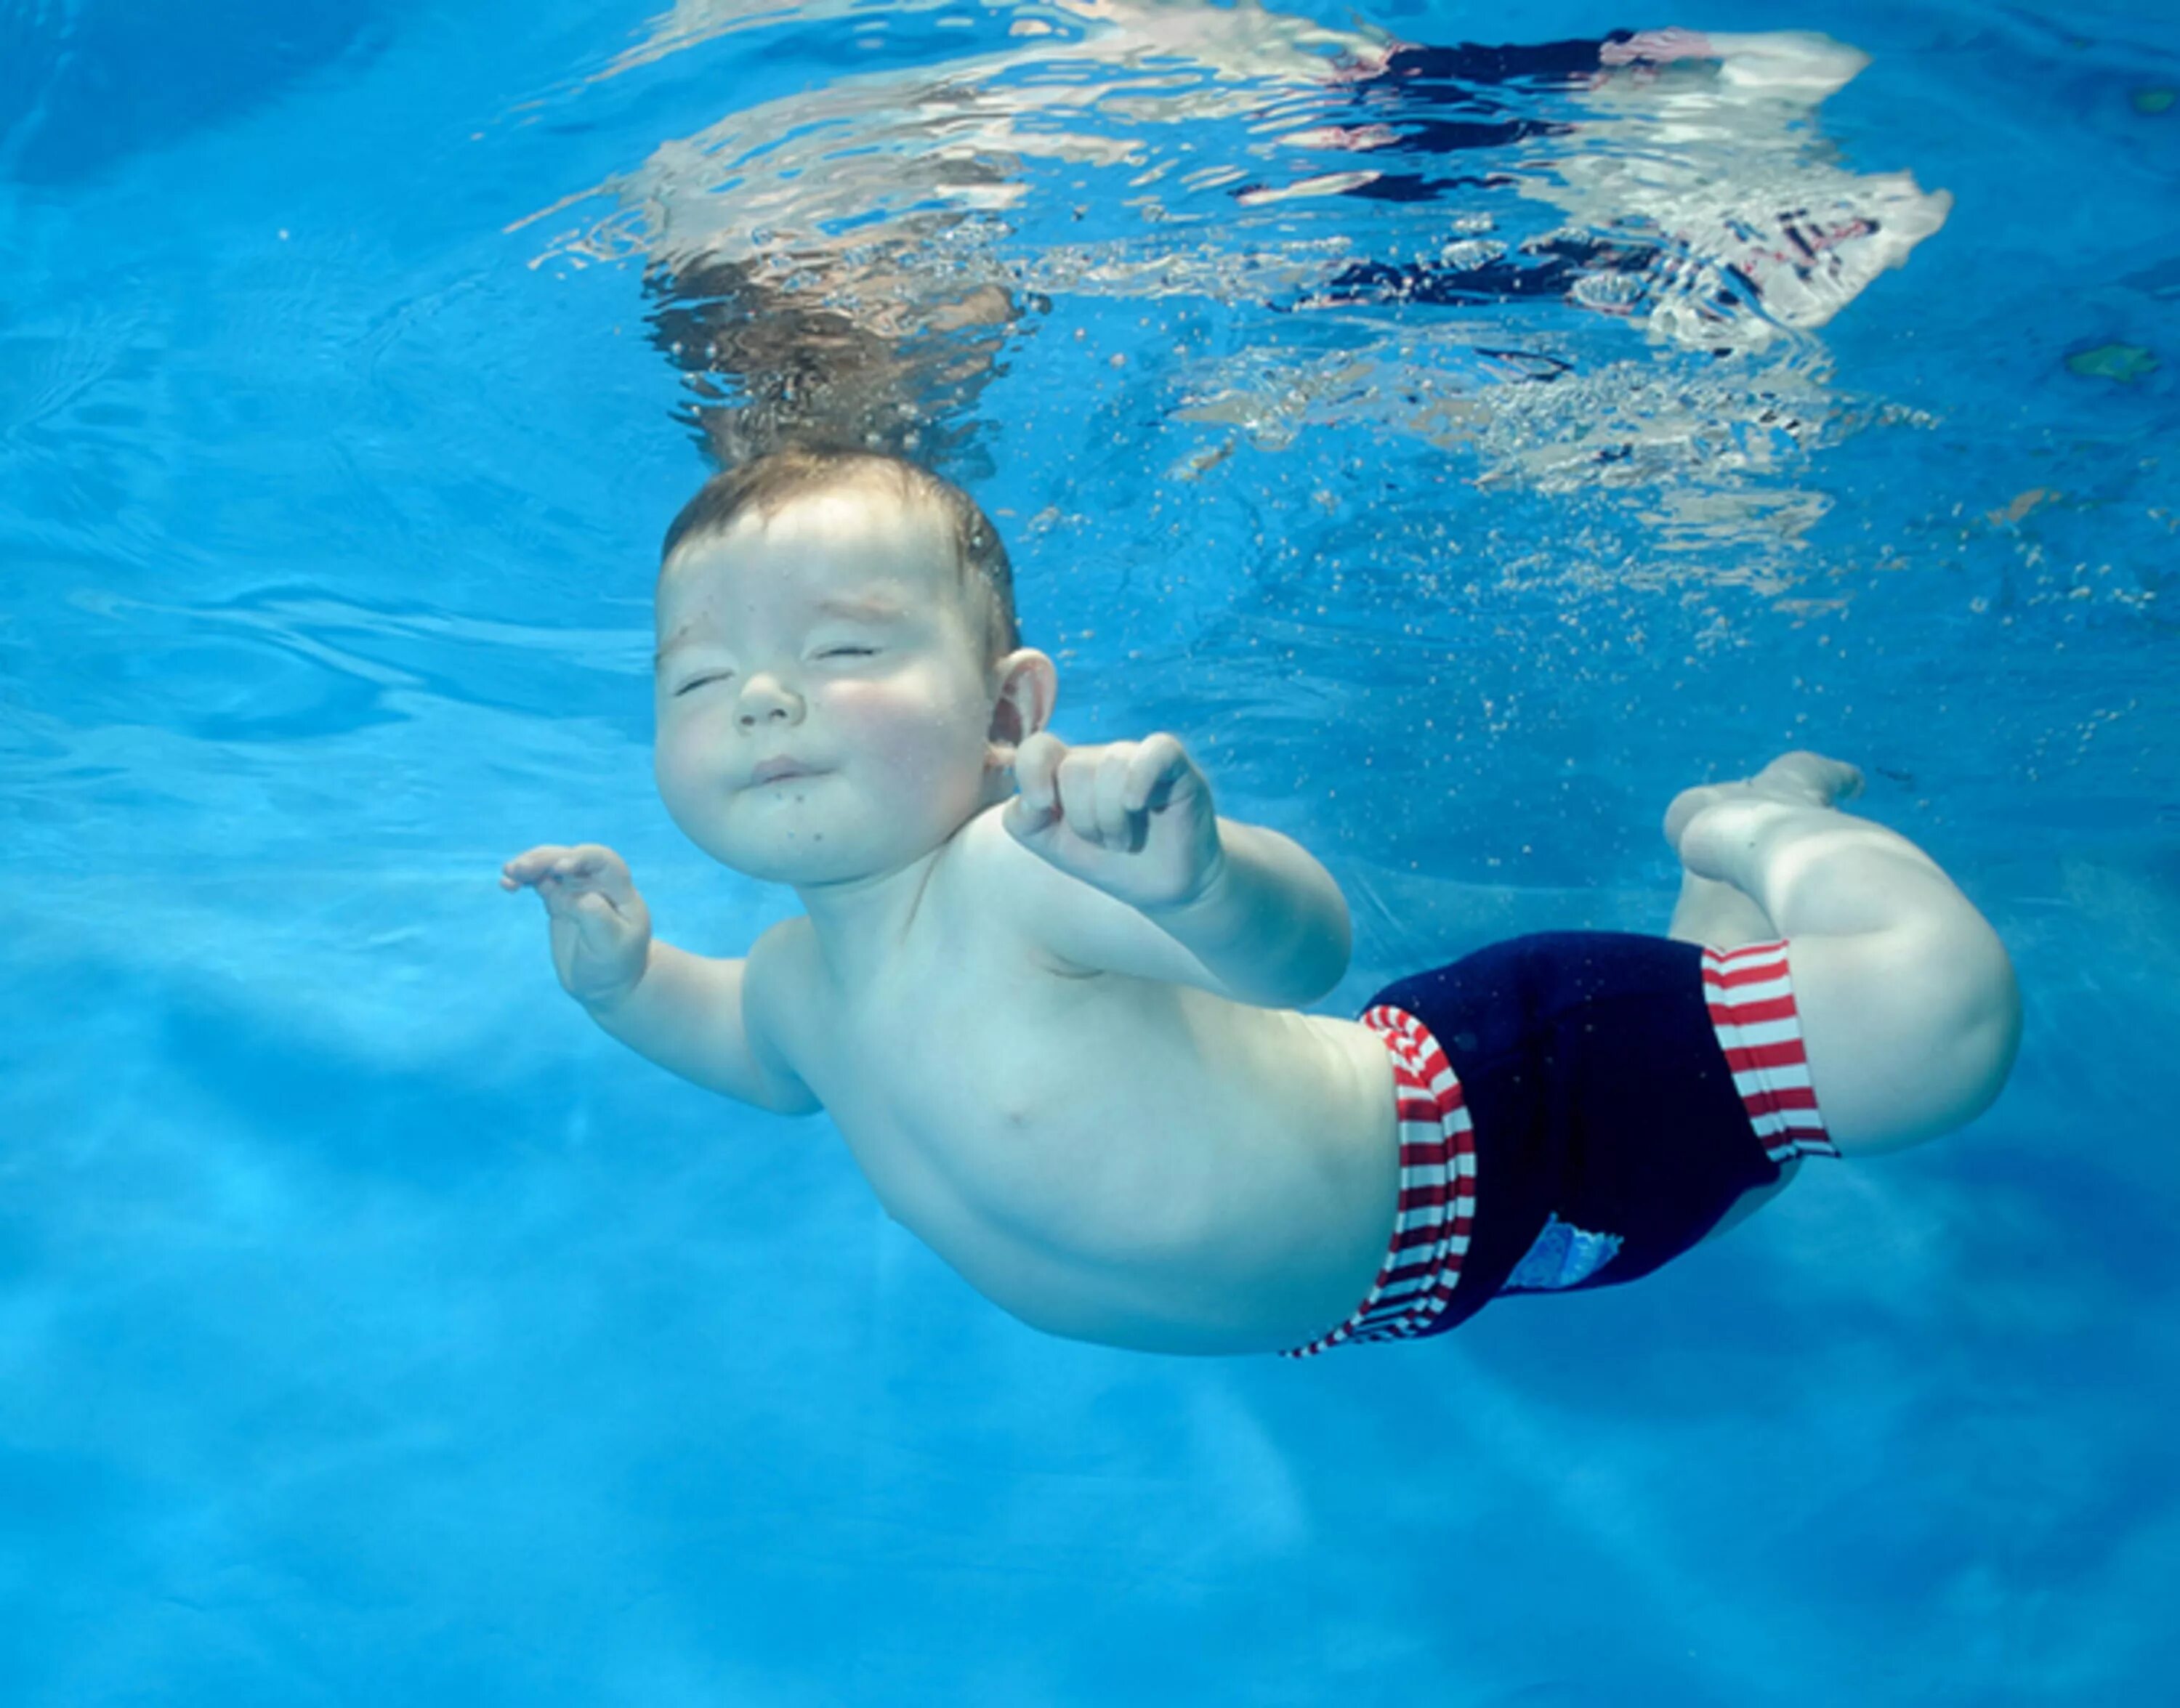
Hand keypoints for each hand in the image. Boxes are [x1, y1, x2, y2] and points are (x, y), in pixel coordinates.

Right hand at [500, 843, 652, 1009]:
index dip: (581, 857)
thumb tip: (570, 895)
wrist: (606, 983)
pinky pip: (538, 881)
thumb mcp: (610, 944)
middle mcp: (597, 883)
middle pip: (570, 857)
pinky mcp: (558, 900)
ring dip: (530, 864)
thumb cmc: (615, 963)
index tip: (560, 869)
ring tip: (508, 873)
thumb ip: (593, 916)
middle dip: (545, 859)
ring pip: (551, 865)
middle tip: (519, 869)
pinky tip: (507, 883)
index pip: (602, 860)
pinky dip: (522, 879)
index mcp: (619, 890)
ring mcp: (576, 890)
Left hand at [1001, 731, 1223, 912]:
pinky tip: (1136, 806)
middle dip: (1083, 820)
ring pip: (1110, 765)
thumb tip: (1030, 798)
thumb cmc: (1107, 861)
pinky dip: (1141, 778)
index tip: (1042, 806)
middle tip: (1104, 845)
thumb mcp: (1053, 846)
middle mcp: (1100, 759)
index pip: (1038, 747)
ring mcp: (1138, 758)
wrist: (1161, 886)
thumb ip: (1024, 821)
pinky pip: (1156, 752)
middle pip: (1074, 768)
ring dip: (1112, 818)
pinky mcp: (1175, 767)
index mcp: (1066, 772)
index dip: (1032, 772)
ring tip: (1124, 844)